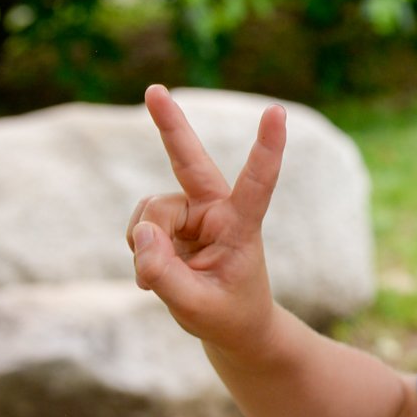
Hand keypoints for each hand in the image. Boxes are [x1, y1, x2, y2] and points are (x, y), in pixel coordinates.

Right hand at [127, 84, 285, 354]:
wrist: (229, 325)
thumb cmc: (227, 314)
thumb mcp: (196, 306)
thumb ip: (165, 274)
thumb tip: (141, 234)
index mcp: (241, 225)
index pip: (257, 183)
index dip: (266, 148)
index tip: (277, 112)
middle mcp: (216, 210)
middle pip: (190, 162)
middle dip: (171, 126)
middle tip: (154, 90)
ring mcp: (190, 213)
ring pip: (150, 212)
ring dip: (146, 244)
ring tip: (161, 276)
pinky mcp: (169, 222)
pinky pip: (139, 227)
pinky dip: (139, 250)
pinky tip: (154, 270)